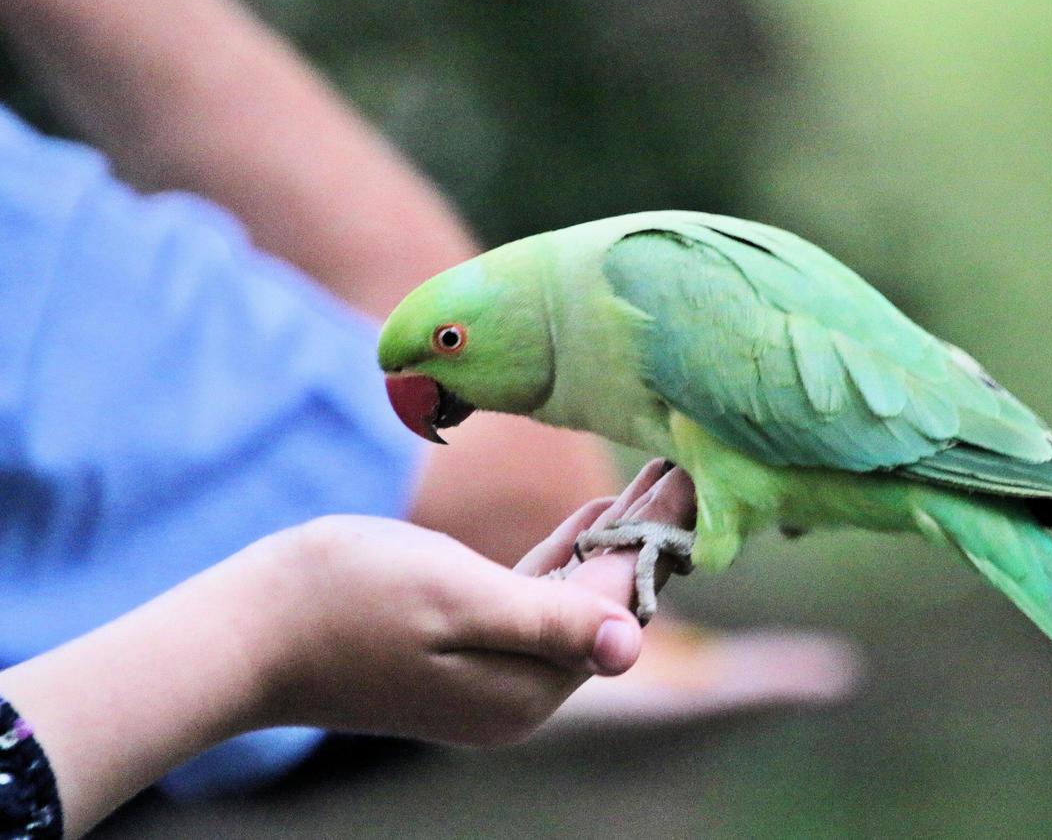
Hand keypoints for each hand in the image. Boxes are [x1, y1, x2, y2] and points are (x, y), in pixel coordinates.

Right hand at [0, 461, 695, 837]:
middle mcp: (517, 693)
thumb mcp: (456, 599)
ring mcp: (487, 674)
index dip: (659, 540)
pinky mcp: (459, 649)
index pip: (620, 607)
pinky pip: (532, 598)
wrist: (246, 631)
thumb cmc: (345, 602)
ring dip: (612, 539)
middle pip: (606, 603)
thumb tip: (633, 645)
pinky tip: (590, 519)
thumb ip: (547, 620)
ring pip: (573, 597)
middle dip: (647, 536)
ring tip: (653, 480)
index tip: (695, 478)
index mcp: (527, 689)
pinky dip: (565, 557)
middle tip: (686, 468)